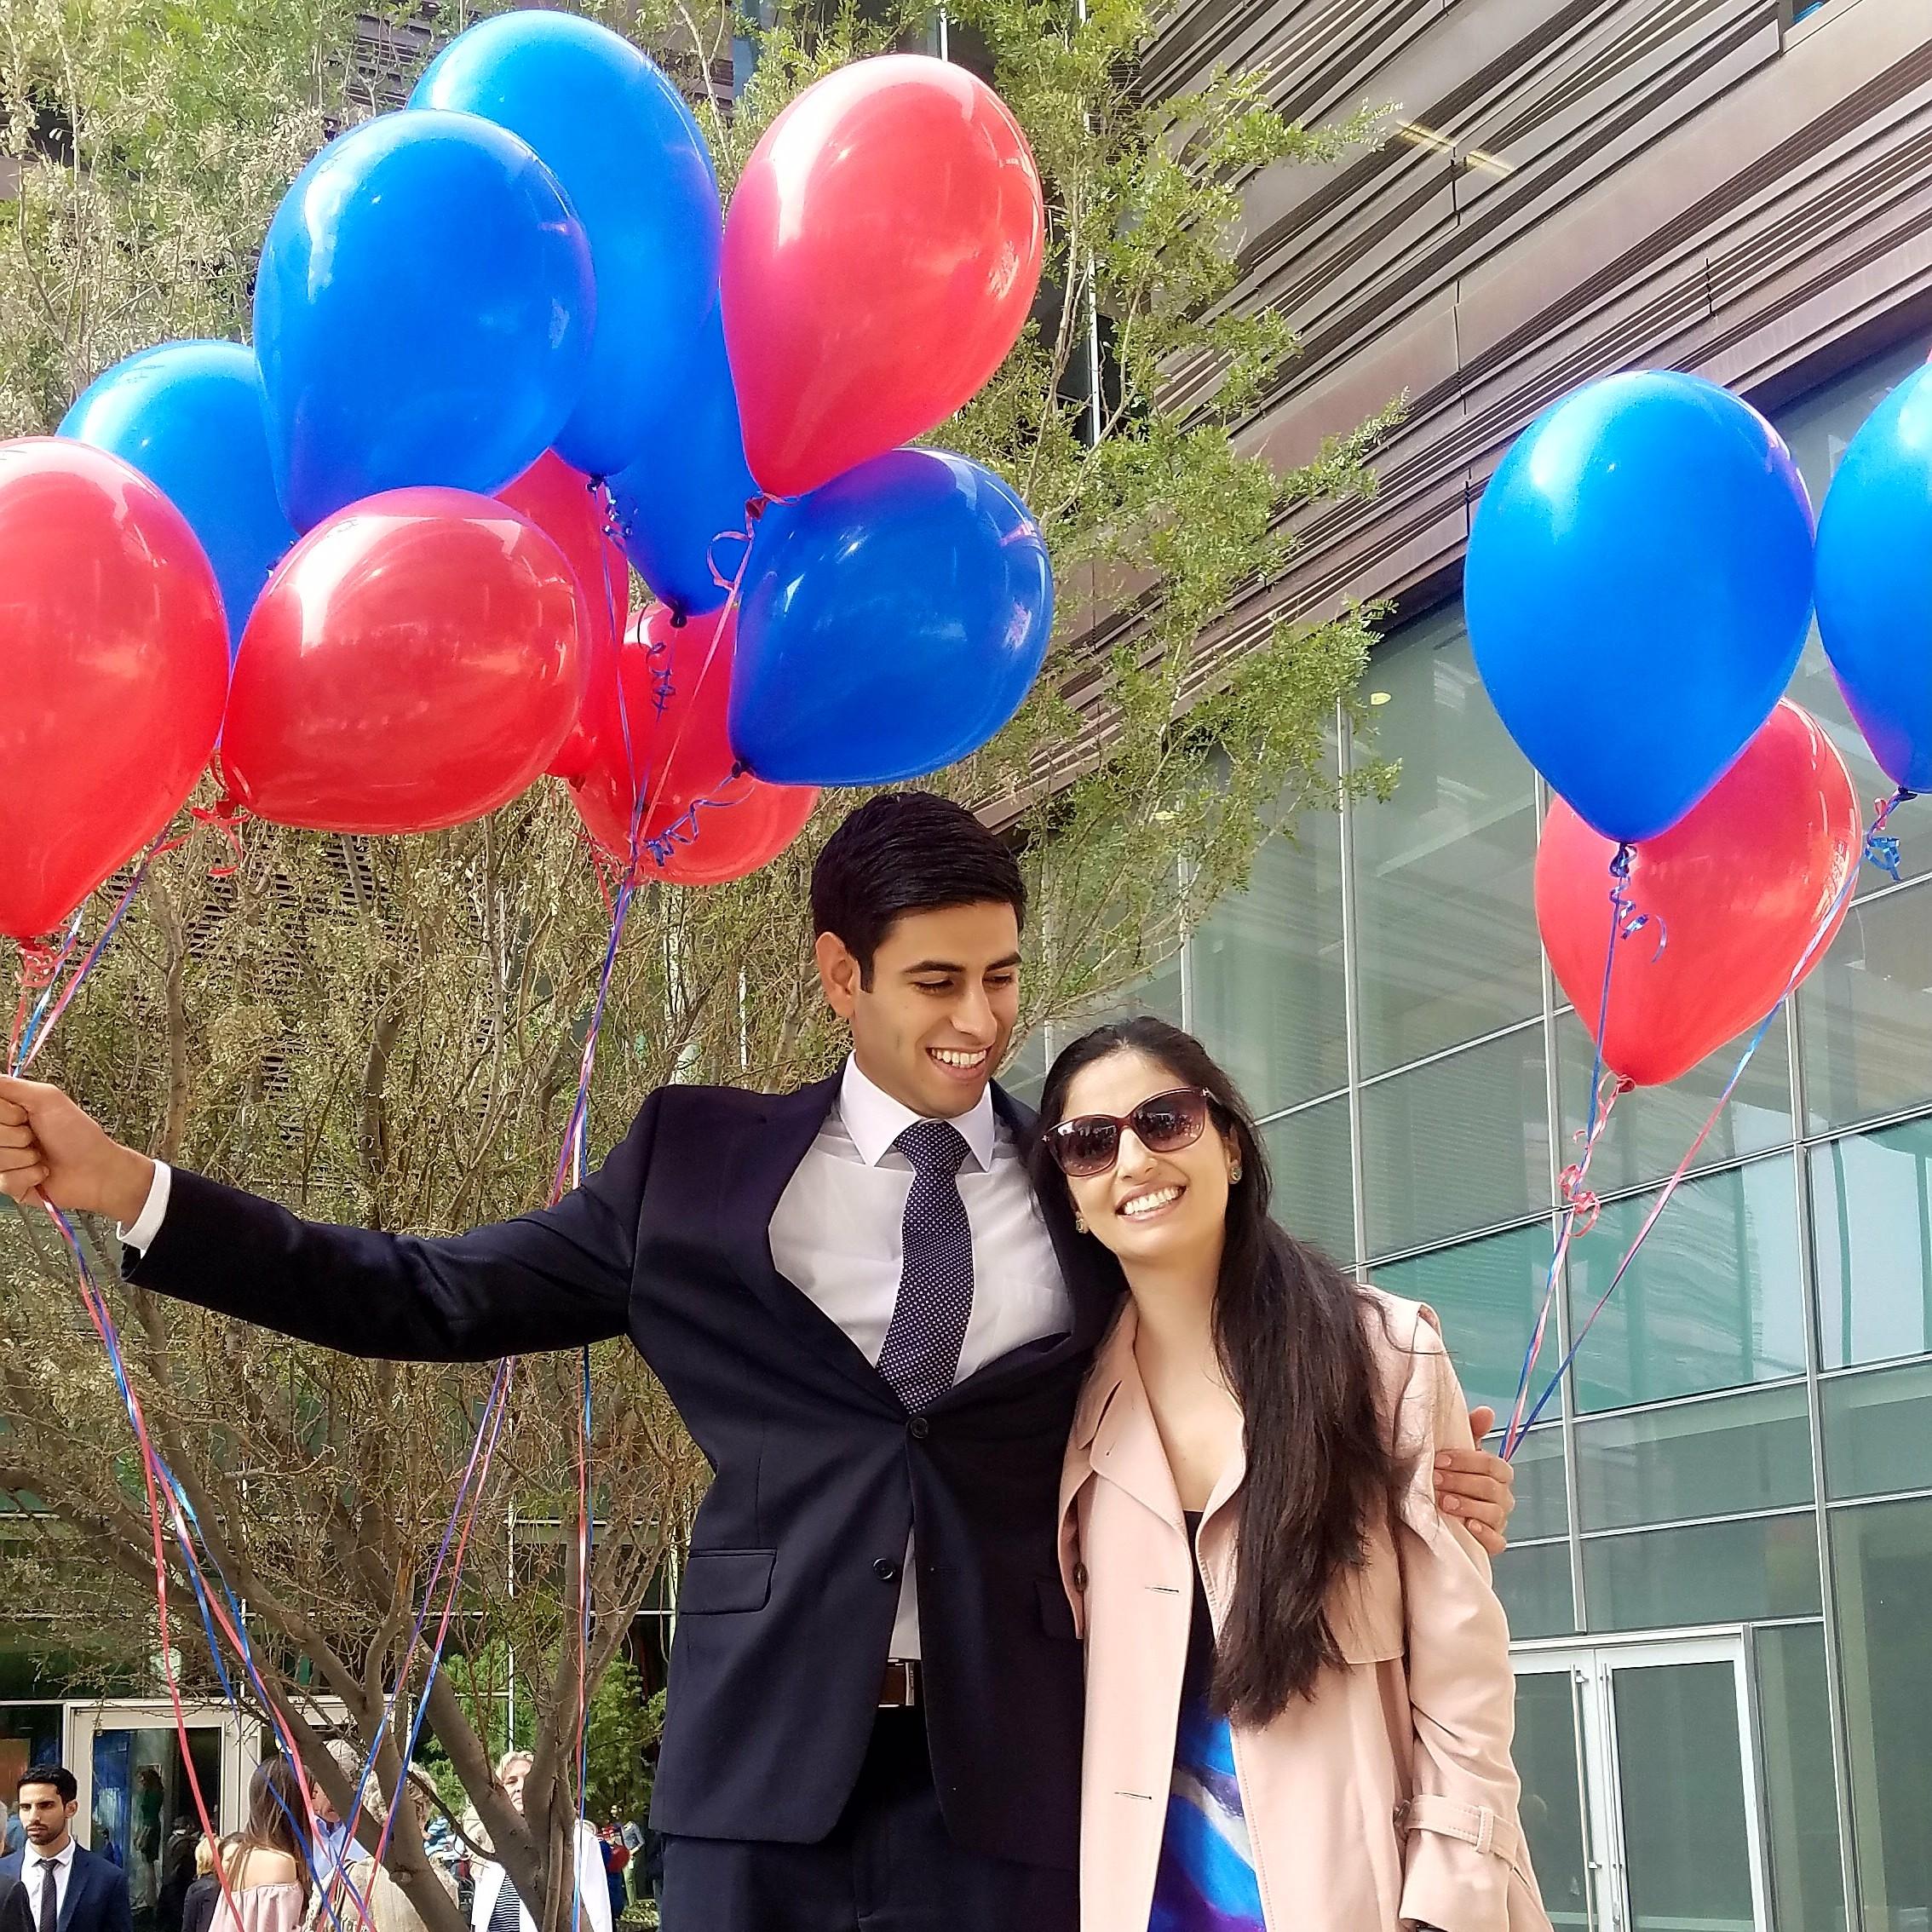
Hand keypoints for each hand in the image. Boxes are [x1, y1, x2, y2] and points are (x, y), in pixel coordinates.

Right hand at [0, 1075, 154, 1224]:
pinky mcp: (11, 1184)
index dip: (6, 1113)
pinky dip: (28, 1175)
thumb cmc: (79, 1135)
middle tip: (34, 1135)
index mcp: (10, 1114)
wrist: (97, 1170)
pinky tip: (42, 1171)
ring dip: (24, 1157)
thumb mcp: (48, 1099)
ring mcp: (6, 1161)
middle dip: (16, 1135)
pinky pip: (5, 1180)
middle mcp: (6, 1136)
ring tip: (41, 1155)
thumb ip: (13, 1086)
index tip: (23, 1115)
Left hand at [1431, 1403, 1515, 1555]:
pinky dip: (1483, 1534)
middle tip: (1435, 1480)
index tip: (1440, 1459)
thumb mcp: (1458, 1454)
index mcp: (1497, 1473)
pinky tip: (1467, 1525)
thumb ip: (1471, 1431)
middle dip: (1460, 1481)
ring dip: (1467, 1505)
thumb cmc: (1453, 1478)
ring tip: (1443, 1502)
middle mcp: (1502, 1496)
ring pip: (1493, 1513)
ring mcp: (1499, 1521)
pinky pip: (1497, 1541)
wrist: (1443, 1514)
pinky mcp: (1493, 1542)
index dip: (1466, 1460)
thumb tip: (1486, 1411)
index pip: (1492, 1464)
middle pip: (1490, 1487)